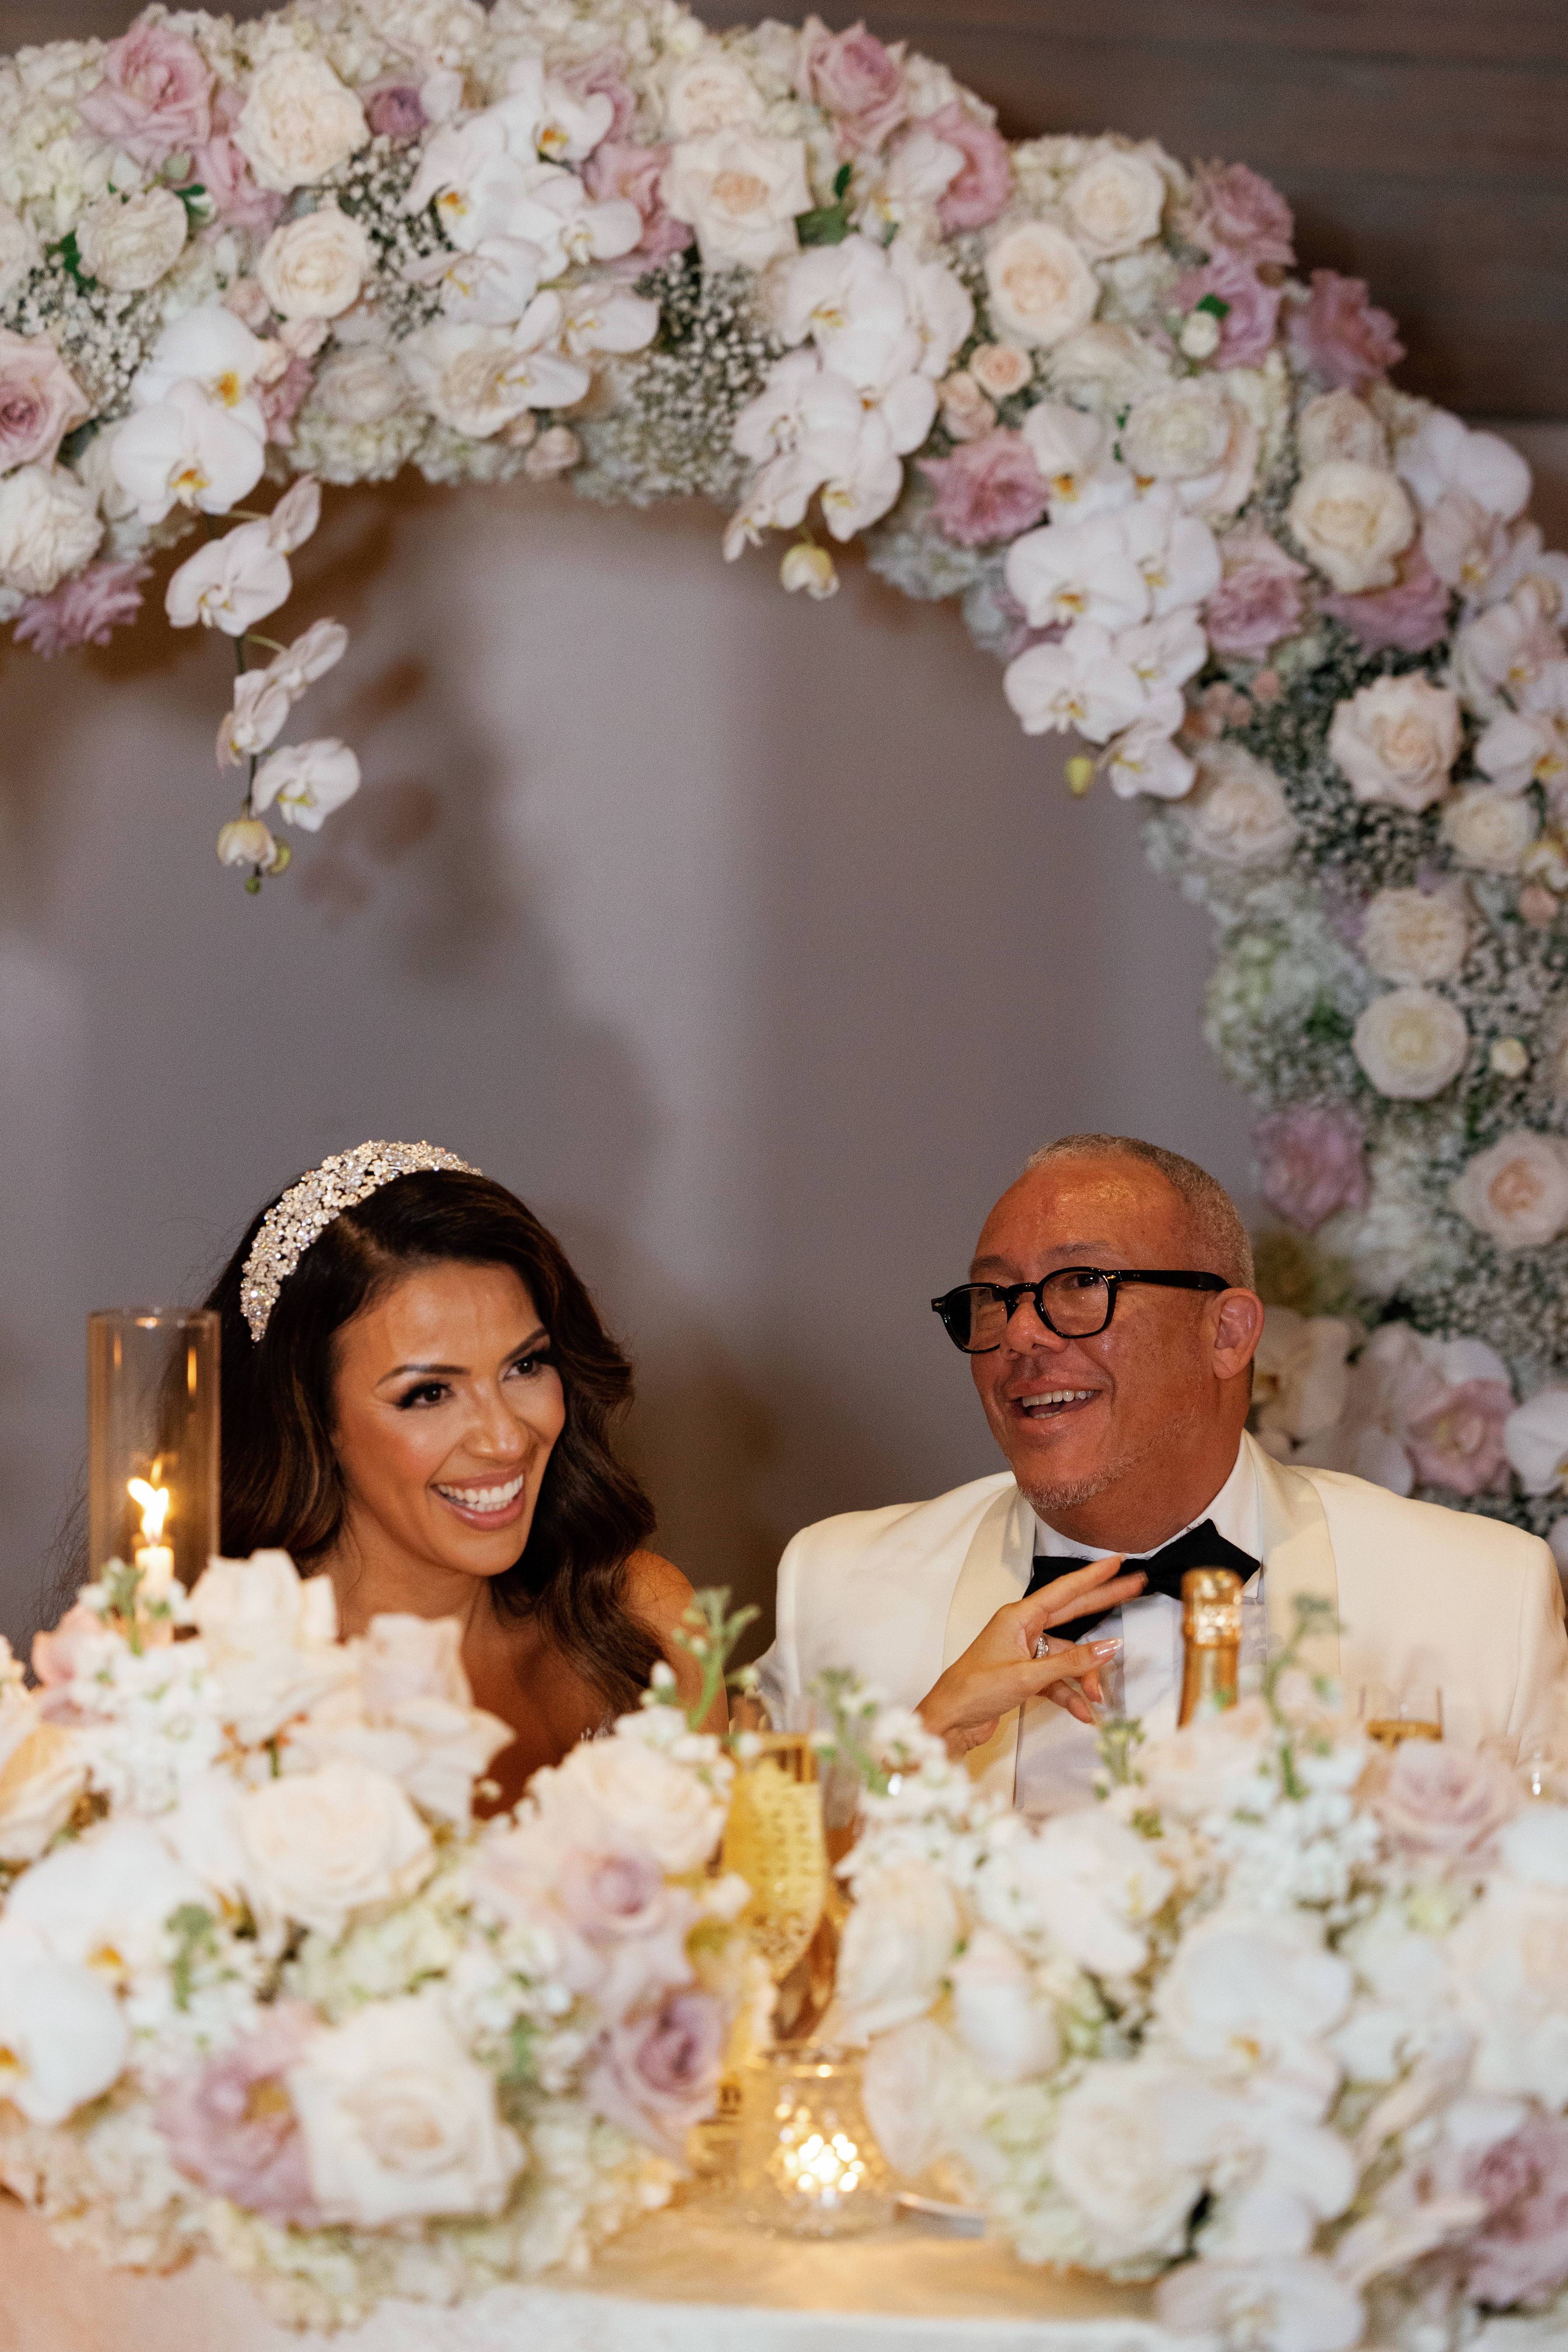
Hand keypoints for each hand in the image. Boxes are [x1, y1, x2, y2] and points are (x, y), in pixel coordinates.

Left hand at [916, 1554, 1146, 1758]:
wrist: (949, 1721)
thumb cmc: (975, 1690)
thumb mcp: (1027, 1675)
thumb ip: (1070, 1662)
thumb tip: (1109, 1647)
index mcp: (1018, 1617)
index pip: (1063, 1591)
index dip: (1092, 1576)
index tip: (1116, 1562)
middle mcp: (1022, 1630)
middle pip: (1072, 1614)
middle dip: (1103, 1605)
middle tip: (1135, 1588)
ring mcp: (1024, 1653)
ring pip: (1067, 1657)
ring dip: (1084, 1677)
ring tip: (1097, 1697)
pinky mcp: (1024, 1676)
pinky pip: (1057, 1680)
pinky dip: (1070, 1695)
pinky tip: (1083, 1712)